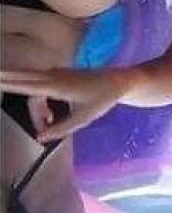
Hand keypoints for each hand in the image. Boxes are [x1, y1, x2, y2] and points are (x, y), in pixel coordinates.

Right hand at [1, 68, 126, 142]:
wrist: (118, 82)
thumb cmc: (102, 99)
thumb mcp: (83, 118)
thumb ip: (60, 129)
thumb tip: (40, 138)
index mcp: (58, 85)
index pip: (27, 85)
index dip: (9, 84)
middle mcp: (54, 76)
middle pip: (24, 80)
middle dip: (8, 80)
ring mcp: (57, 74)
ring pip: (34, 88)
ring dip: (35, 107)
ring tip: (47, 124)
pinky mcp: (61, 75)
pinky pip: (42, 87)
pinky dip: (41, 102)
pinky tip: (50, 118)